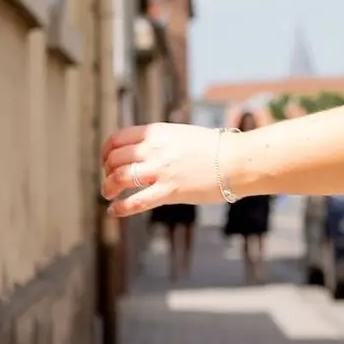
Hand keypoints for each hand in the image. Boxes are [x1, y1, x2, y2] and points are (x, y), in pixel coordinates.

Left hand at [101, 123, 223, 216]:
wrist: (236, 160)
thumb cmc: (214, 148)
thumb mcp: (181, 135)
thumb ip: (161, 141)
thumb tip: (145, 152)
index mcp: (157, 132)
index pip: (118, 138)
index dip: (106, 151)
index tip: (106, 161)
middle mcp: (154, 149)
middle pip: (114, 159)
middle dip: (106, 171)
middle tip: (109, 181)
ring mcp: (161, 170)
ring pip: (119, 178)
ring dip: (108, 188)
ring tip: (108, 195)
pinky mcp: (169, 191)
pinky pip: (136, 201)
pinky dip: (120, 208)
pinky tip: (114, 211)